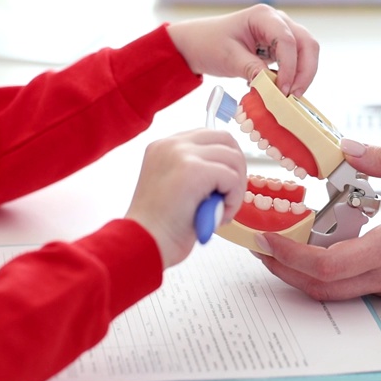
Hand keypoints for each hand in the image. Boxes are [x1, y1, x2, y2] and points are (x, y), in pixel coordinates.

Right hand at [125, 129, 245, 267]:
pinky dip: (233, 199)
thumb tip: (228, 171)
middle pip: (224, 139)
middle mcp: (170, 144)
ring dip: (236, 187)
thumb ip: (195, 171)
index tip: (223, 186)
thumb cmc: (159, 227)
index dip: (224, 160)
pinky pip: (231, 177)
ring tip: (222, 211)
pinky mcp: (193, 170)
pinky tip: (219, 216)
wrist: (143, 244)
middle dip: (237, 168)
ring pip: (232, 158)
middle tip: (230, 196)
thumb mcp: (175, 187)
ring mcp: (180, 153)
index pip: (207, 137)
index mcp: (163, 146)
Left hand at [166, 4, 319, 96]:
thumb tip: (275, 87)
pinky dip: (294, 75)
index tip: (283, 90)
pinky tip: (281, 90)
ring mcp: (280, 32)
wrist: (195, 43)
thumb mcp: (229, 58)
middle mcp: (277, 20)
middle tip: (294, 96)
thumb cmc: (208, 44)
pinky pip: (296, 60)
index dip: (290, 67)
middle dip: (304, 71)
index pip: (288, 40)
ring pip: (306, 52)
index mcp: (263, 16)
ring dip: (302, 74)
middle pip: (306, 44)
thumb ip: (253, 69)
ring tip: (290, 96)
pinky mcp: (278, 47)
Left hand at [255, 141, 380, 303]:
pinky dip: (326, 270)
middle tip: (255, 242)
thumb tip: (347, 147)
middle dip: (281, 268)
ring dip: (300, 271)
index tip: (265, 238)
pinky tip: (318, 242)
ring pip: (334, 292)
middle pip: (320, 287)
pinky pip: (354, 285)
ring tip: (277, 241)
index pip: (327, 266)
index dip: (288, 256)